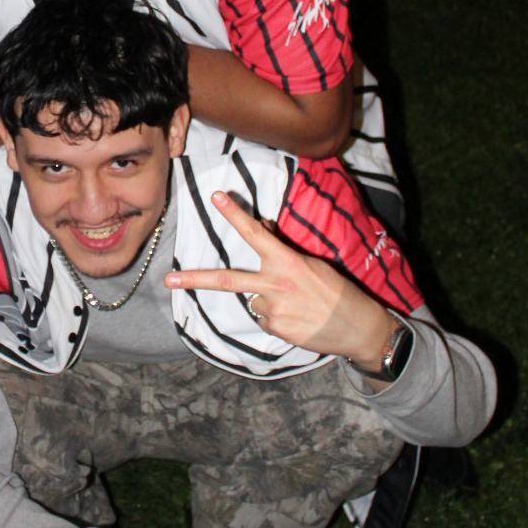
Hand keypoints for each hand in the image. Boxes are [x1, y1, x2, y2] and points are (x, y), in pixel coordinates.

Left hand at [164, 191, 396, 370]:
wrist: (359, 329)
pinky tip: (297, 317)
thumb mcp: (314, 263)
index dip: (234, 214)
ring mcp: (272, 311)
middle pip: (226, 280)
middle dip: (194, 279)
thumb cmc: (338, 291)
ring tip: (296, 304)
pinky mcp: (275, 330)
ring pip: (252, 300)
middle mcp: (275, 286)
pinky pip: (263, 318)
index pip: (255, 234)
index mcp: (287, 263)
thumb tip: (265, 228)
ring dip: (266, 299)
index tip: (216, 197)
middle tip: (168, 280)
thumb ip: (284, 249)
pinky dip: (275, 316)